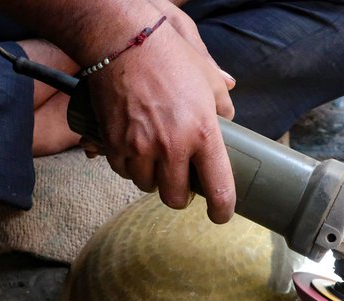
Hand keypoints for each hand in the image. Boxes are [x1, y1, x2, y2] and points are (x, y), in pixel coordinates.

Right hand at [82, 7, 236, 223]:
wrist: (122, 42)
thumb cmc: (170, 57)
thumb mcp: (207, 78)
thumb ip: (222, 104)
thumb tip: (229, 118)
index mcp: (202, 133)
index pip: (218, 188)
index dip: (222, 209)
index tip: (221, 214)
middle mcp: (172, 147)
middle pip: (176, 198)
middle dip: (181, 195)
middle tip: (183, 182)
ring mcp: (140, 148)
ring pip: (147, 187)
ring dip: (153, 179)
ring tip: (158, 161)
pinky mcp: (114, 144)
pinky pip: (123, 172)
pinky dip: (130, 167)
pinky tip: (136, 152)